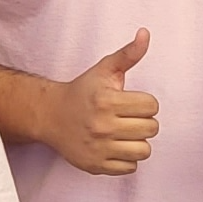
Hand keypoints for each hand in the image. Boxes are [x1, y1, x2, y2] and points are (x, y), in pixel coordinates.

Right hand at [42, 30, 159, 175]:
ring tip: (124, 134)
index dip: (145, 103)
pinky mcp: (96, 165)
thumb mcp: (104, 69)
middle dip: (143, 122)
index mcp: (107, 100)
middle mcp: (102, 125)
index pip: (152, 106)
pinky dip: (126, 159)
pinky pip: (130, 168)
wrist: (50, 116)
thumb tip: (145, 34)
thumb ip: (128, 54)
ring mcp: (99, 148)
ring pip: (144, 150)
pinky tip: (115, 146)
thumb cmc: (83, 91)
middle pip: (151, 129)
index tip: (131, 102)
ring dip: (138, 142)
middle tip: (127, 118)